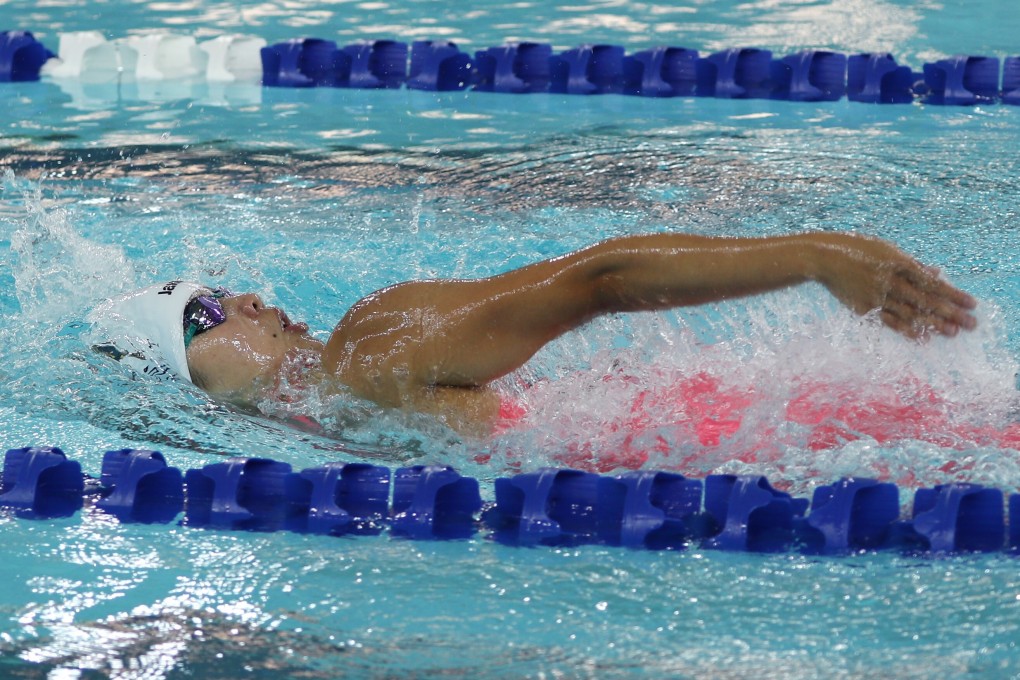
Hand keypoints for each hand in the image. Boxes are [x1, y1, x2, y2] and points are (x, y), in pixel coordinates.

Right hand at [811, 233, 977, 338]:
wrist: (824, 259)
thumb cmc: (858, 250)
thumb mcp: (887, 250)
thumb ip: (912, 264)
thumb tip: (936, 274)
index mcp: (898, 263)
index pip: (932, 283)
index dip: (953, 294)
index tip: (972, 303)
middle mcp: (890, 281)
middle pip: (925, 301)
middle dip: (950, 313)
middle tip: (971, 324)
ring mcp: (876, 297)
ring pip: (909, 314)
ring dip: (933, 324)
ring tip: (953, 333)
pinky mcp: (864, 309)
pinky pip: (889, 322)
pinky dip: (906, 331)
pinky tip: (922, 338)